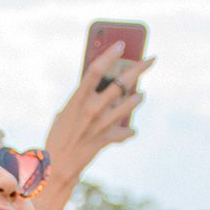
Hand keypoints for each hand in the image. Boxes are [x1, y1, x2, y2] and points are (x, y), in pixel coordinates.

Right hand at [44, 43, 151, 178]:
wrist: (58, 165)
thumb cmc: (59, 134)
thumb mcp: (67, 111)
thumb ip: (83, 98)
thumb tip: (101, 87)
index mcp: (78, 99)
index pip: (96, 70)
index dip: (109, 55)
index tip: (121, 44)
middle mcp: (92, 109)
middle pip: (121, 83)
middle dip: (139, 69)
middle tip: (151, 60)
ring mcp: (102, 124)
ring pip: (129, 104)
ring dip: (138, 98)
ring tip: (141, 94)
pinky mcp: (107, 139)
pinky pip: (125, 132)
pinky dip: (129, 130)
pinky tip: (130, 129)